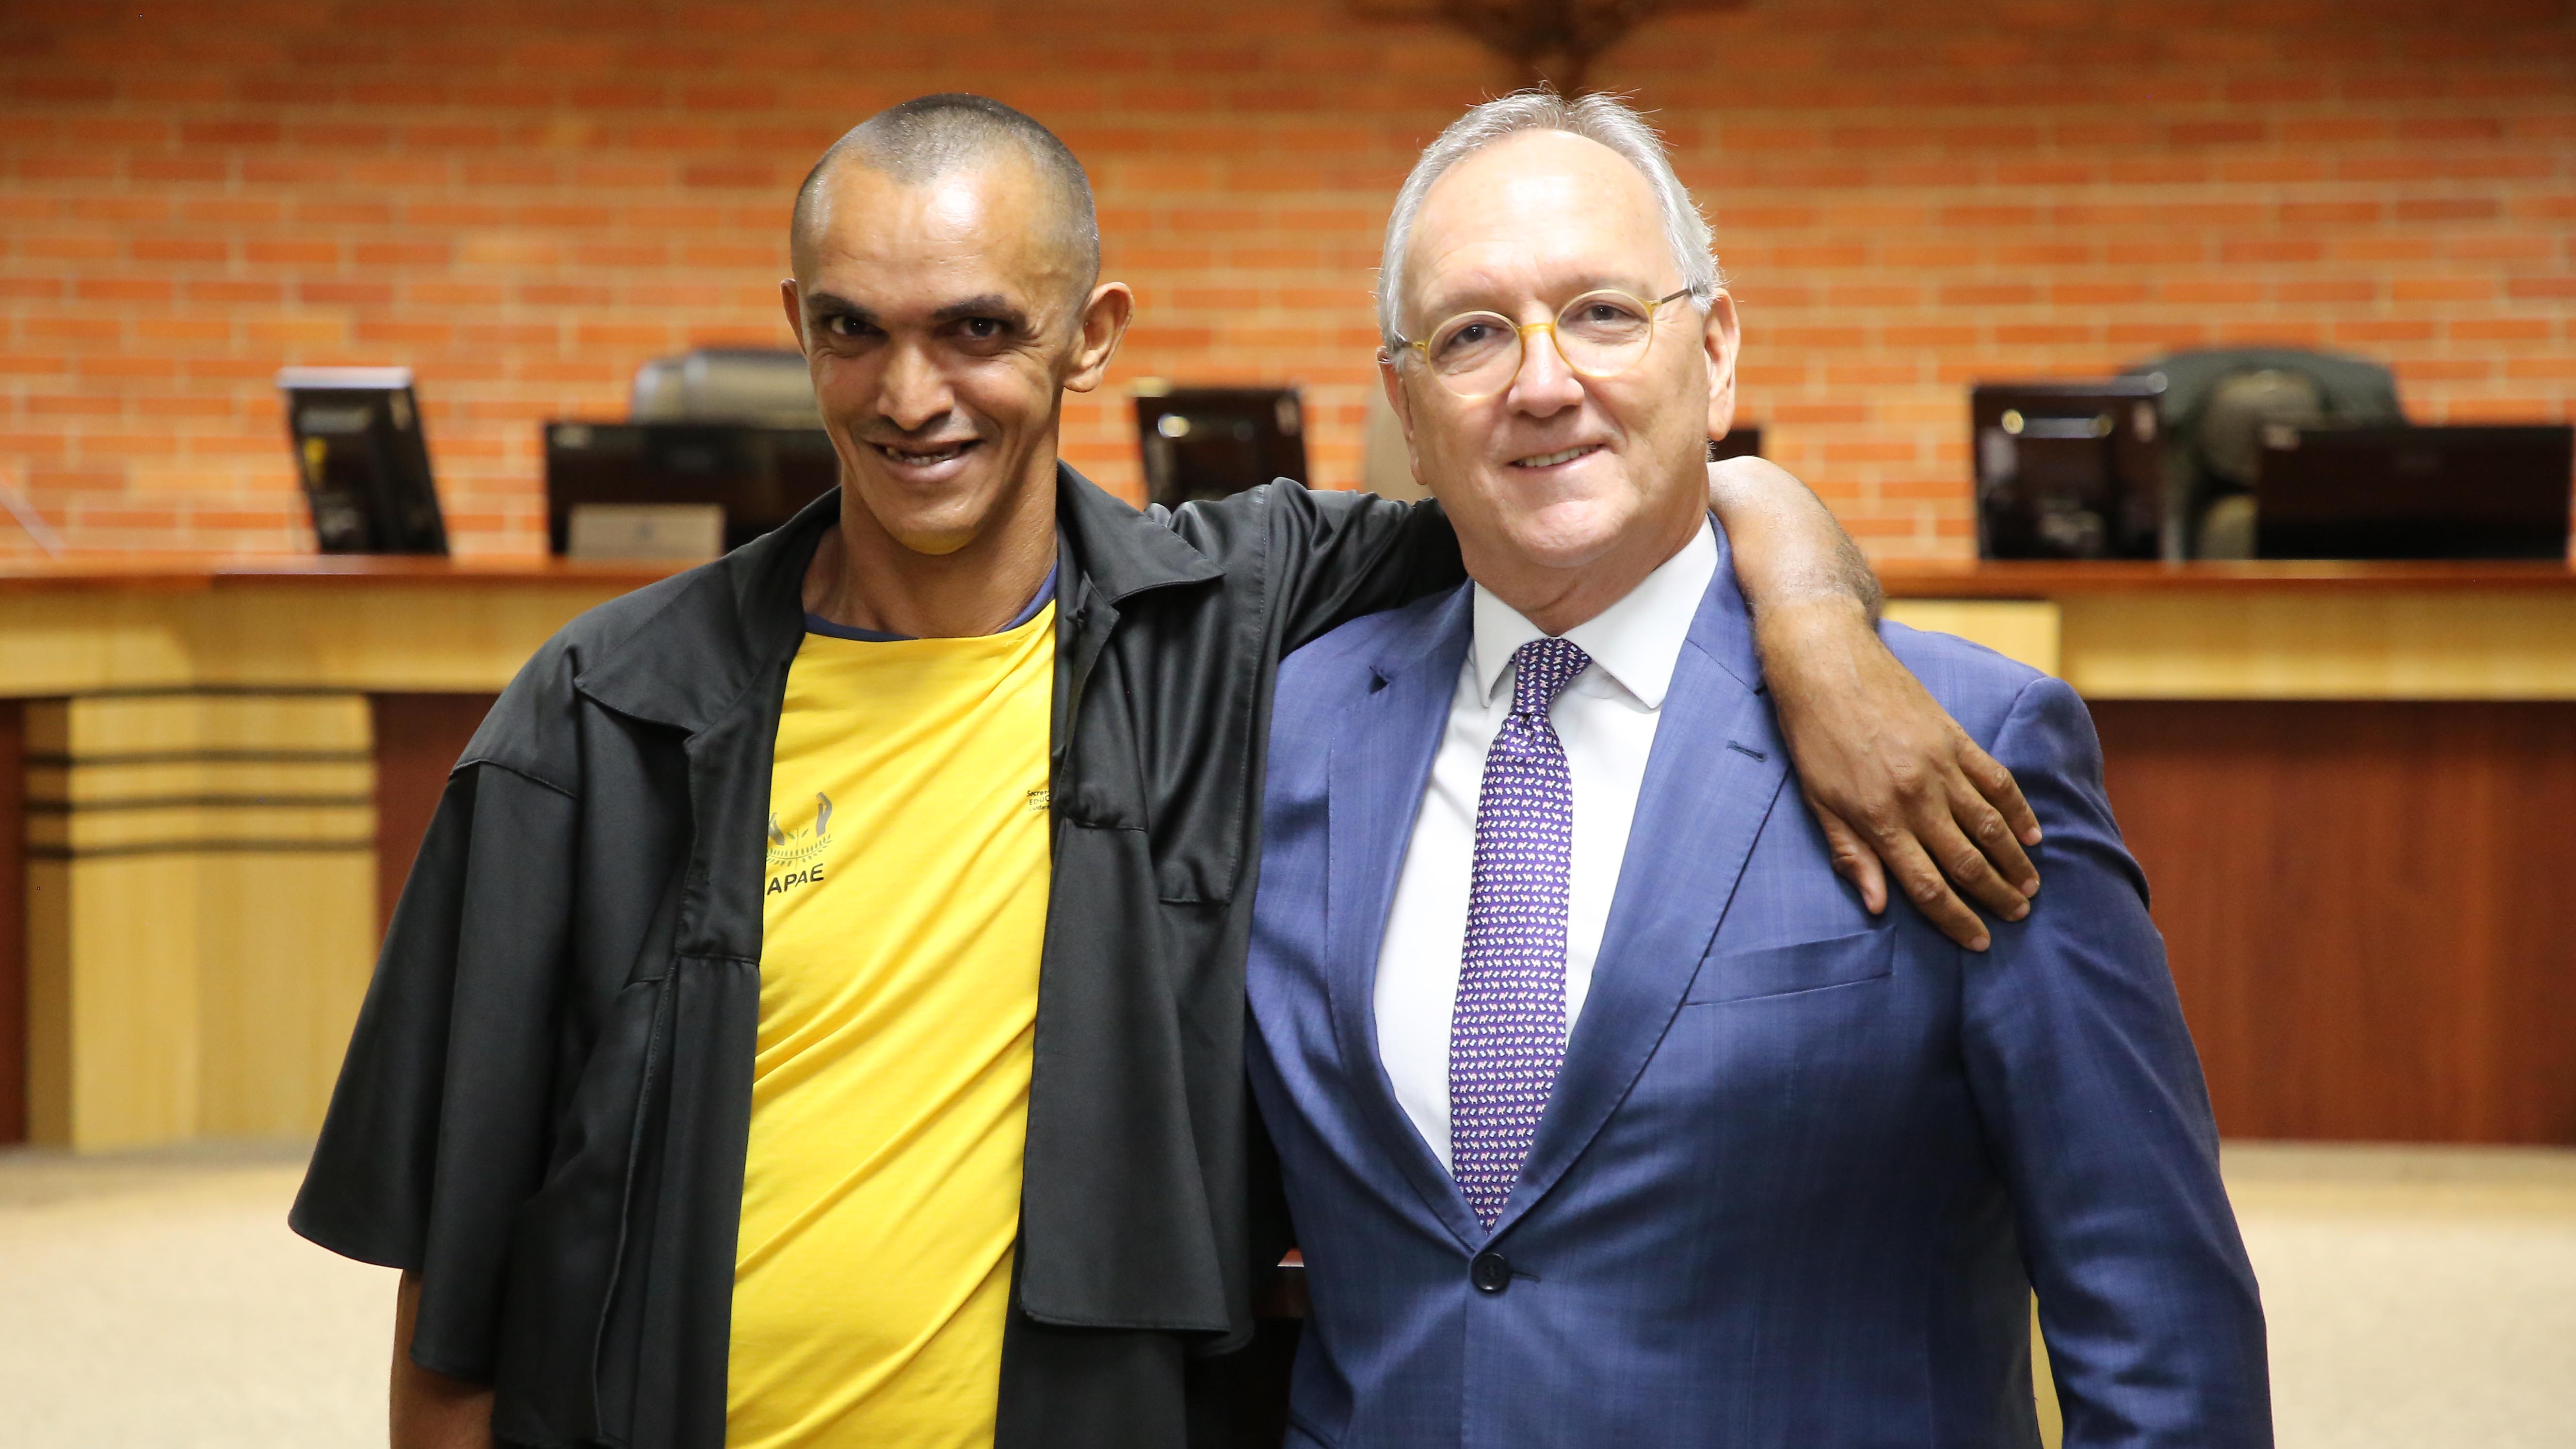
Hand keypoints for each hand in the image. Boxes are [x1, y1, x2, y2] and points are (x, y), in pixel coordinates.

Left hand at [1756, 597, 2041, 950]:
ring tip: (2030, 887)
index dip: (1957, 920)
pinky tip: (2032, 834)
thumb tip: (1876, 907)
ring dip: (2014, 861)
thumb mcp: (1818, 802)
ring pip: (1990, 826)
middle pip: (1967, 862)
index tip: (1979, 941)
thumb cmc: (1813, 735)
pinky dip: (2018, 811)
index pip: (1928, 886)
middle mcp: (1917, 798)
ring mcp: (1941, 766)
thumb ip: (1851, 854)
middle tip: (2017, 917)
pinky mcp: (1956, 737)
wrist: (1826, 662)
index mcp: (1879, 819)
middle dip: (1995, 896)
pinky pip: (1997, 781)